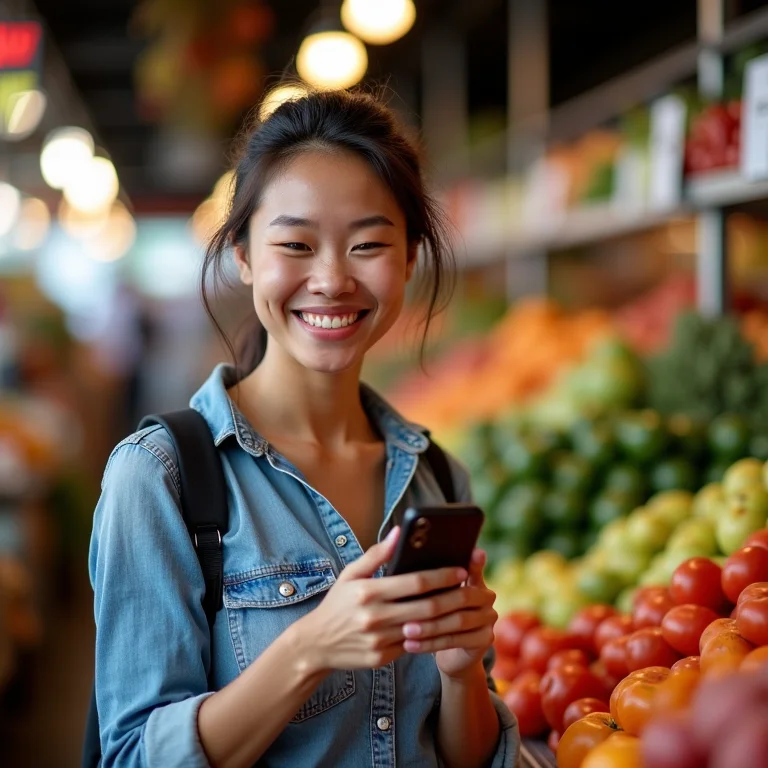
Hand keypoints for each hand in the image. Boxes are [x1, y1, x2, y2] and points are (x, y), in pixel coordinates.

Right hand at [296, 527, 468, 674]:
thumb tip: (399, 532)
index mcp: (367, 591)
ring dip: (449, 619)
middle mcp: (373, 617)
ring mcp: (378, 640)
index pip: (415, 583)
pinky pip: (413, 646)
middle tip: (472, 590)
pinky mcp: (380, 659)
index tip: (461, 570)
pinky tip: (445, 627)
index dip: (442, 576)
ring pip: (424, 630)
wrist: (315, 644)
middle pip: (426, 608)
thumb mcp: (350, 574)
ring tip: (465, 608)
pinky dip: (431, 637)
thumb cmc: (337, 604)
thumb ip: (376, 554)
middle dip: (454, 598)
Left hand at [401, 549, 497, 680]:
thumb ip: (425, 575)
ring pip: (458, 621)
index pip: (473, 567)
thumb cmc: (435, 612)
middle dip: (433, 604)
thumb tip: (401, 541)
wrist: (451, 648)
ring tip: (405, 630)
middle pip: (462, 597)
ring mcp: (488, 618)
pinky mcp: (485, 640)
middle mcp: (486, 596)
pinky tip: (411, 645)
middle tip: (406, 608)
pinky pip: (456, 641)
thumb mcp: (431, 592)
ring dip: (429, 627)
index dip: (471, 564)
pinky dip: (431, 643)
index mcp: (474, 578)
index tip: (464, 560)